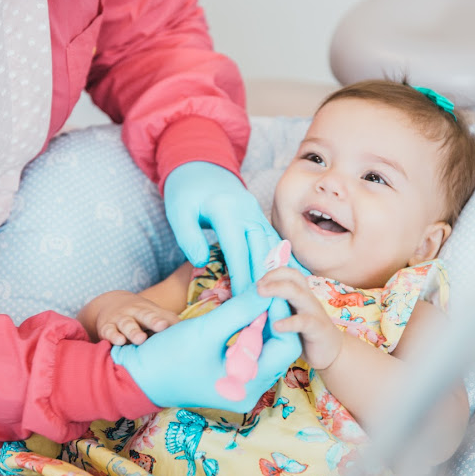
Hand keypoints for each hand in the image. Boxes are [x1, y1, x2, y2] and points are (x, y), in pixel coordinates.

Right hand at [87, 291, 179, 345]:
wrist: (110, 304)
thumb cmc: (140, 315)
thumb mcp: (154, 314)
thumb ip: (171, 322)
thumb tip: (195, 332)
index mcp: (149, 310)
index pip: (160, 314)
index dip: (167, 319)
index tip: (173, 324)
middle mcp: (135, 313)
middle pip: (145, 315)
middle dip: (154, 321)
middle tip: (162, 326)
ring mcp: (120, 320)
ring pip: (127, 324)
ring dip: (133, 331)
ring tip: (140, 339)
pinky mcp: (106, 328)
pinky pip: (109, 332)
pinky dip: (113, 336)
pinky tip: (118, 342)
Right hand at [111, 285, 300, 411]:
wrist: (137, 377)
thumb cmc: (167, 357)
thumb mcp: (206, 330)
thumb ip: (240, 309)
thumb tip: (269, 288)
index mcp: (249, 385)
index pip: (286, 344)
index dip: (282, 312)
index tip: (272, 286)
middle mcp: (251, 389)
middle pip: (278, 345)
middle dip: (273, 313)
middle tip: (266, 285)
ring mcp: (241, 383)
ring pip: (265, 344)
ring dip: (262, 318)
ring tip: (255, 291)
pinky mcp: (231, 375)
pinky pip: (251, 347)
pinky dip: (250, 326)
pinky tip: (242, 307)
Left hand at [163, 161, 280, 294]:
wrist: (200, 168)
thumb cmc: (186, 193)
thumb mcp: (178, 212)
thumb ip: (188, 237)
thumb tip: (202, 260)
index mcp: (226, 209)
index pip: (237, 247)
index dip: (243, 275)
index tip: (245, 300)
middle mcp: (248, 211)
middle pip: (261, 249)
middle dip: (265, 279)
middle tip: (268, 307)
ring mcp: (257, 213)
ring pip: (273, 246)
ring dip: (279, 273)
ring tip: (284, 299)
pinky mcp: (261, 219)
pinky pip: (276, 242)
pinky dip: (285, 261)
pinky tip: (297, 281)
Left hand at [258, 267, 342, 369]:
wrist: (331, 352)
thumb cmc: (302, 333)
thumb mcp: (287, 317)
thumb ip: (271, 309)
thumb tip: (245, 305)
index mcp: (300, 293)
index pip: (288, 273)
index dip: (272, 272)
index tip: (256, 282)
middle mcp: (307, 297)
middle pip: (294, 276)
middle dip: (273, 276)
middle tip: (256, 285)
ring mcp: (313, 311)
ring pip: (298, 293)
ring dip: (278, 289)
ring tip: (261, 292)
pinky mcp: (317, 328)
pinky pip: (304, 321)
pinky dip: (289, 322)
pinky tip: (277, 326)